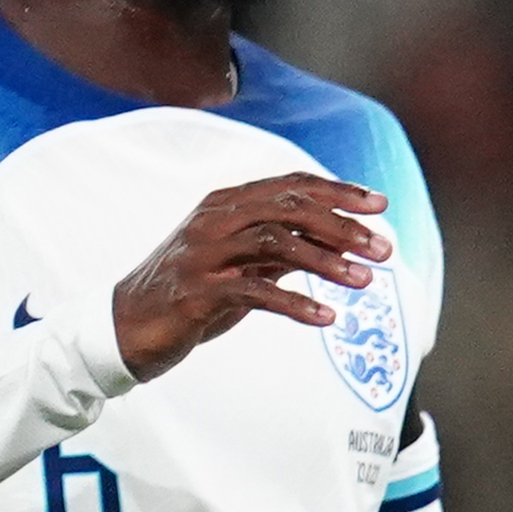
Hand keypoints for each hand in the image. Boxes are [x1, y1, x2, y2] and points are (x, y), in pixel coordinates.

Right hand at [112, 174, 389, 376]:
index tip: (381, 204)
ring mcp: (203, 254)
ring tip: (366, 282)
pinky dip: (294, 303)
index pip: (291, 186)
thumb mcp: (248, 263)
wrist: (127, 325)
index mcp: (227, 205)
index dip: (338, 191)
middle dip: (342, 225)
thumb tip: (345, 242)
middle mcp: (214, 220)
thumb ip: (290, 249)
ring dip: (326, 261)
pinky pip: (253, 291)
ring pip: (274, 242)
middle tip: (385, 249)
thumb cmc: (195, 291)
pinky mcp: (196, 292)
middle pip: (288, 207)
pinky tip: (326, 318)